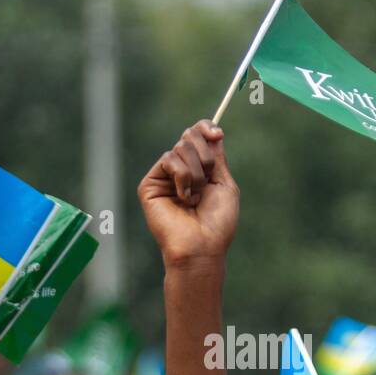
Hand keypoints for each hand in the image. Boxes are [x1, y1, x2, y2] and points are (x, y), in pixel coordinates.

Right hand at [137, 120, 238, 269]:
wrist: (202, 246)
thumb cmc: (217, 222)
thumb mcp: (224, 185)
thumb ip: (217, 158)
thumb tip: (213, 131)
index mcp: (199, 170)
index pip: (198, 136)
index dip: (206, 128)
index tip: (218, 133)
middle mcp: (180, 171)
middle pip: (190, 136)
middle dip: (205, 155)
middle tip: (208, 178)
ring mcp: (164, 177)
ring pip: (180, 147)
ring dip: (196, 172)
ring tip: (196, 196)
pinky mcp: (150, 184)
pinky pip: (169, 160)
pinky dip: (182, 177)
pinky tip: (184, 198)